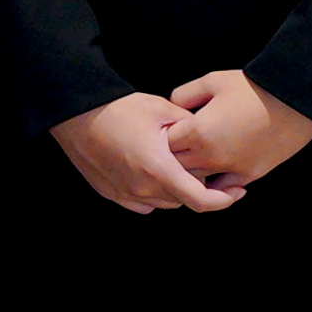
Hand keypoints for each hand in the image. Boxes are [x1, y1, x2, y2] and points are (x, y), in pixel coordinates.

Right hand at [60, 92, 241, 216]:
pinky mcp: (111, 193)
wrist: (75, 114)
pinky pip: (142, 203)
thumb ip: (191, 126)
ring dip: (175, 189)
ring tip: (174, 164)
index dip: (225, 200)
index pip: (202, 200)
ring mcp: (125, 194)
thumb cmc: (116, 108)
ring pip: (164, 203)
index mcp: (159, 169)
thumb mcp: (162, 108)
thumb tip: (208, 135)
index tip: (236, 191)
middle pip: (184, 200)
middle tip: (204, 166)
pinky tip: (151, 171)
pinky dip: (153, 193)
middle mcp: (143, 189)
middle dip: (198, 186)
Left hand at [163, 73, 311, 195]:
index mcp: (198, 132)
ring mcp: (231, 169)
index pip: (165, 143)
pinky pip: (222, 188)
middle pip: (176, 165)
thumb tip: (173, 108)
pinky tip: (215, 168)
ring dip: (191, 169)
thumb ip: (185, 95)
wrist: (295, 101)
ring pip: (196, 180)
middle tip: (180, 140)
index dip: (164, 134)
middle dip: (173, 154)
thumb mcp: (212, 81)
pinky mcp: (249, 175)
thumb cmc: (253, 87)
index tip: (170, 126)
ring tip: (195, 152)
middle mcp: (211, 156)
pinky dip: (215, 182)